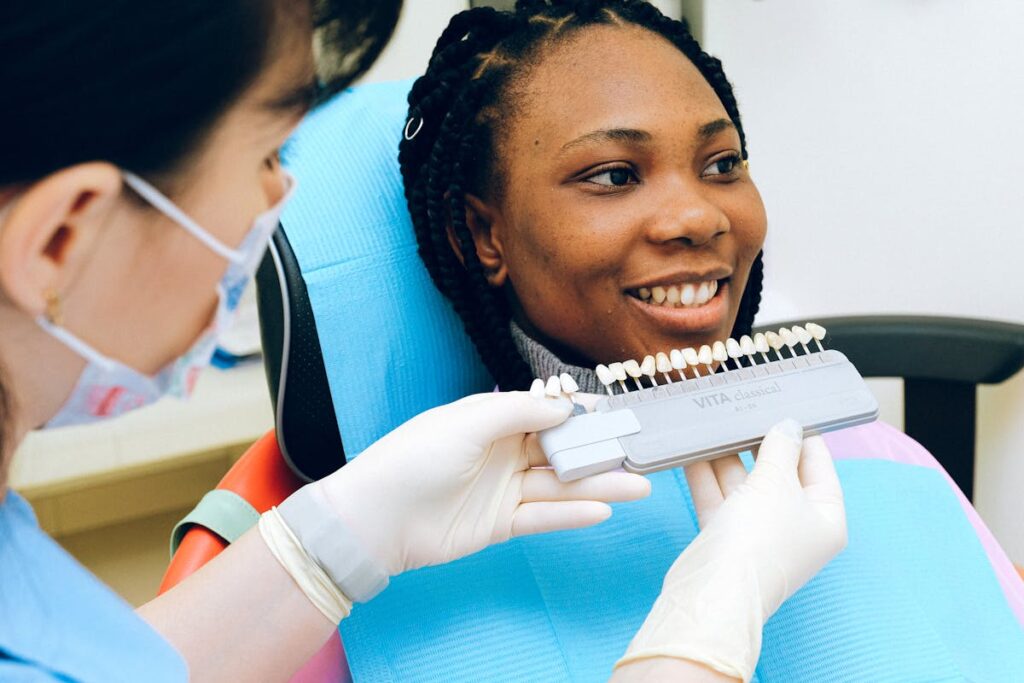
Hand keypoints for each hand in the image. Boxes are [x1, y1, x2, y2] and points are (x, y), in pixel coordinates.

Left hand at [315, 391, 650, 575]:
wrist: (376, 518)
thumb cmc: (414, 459)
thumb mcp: (468, 423)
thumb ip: (518, 412)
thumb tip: (562, 405)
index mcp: (492, 420)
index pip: (547, 414)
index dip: (582, 413)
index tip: (619, 412)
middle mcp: (501, 452)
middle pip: (560, 451)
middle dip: (600, 451)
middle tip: (641, 452)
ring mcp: (502, 489)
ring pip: (559, 486)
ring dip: (598, 485)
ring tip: (639, 485)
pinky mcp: (499, 524)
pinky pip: (543, 517)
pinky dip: (572, 515)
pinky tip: (602, 510)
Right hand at [616, 419, 846, 681]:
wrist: (714, 591)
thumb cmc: (760, 539)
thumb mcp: (777, 483)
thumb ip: (780, 448)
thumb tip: (787, 425)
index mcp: (825, 517)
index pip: (819, 465)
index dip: (803, 435)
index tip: (784, 405)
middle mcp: (795, 525)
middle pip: (779, 473)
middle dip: (758, 443)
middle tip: (744, 408)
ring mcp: (758, 532)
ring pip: (745, 484)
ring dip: (728, 455)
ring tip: (715, 422)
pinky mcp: (725, 536)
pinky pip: (719, 497)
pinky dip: (706, 474)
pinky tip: (692, 448)